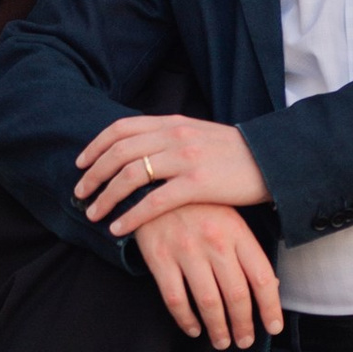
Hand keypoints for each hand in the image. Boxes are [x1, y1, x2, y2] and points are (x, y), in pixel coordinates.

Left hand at [78, 112, 270, 231]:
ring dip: (106, 196)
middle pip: (119, 152)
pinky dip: (131, 216)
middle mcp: (174, 136)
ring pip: (130, 176)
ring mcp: (185, 159)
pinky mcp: (197, 185)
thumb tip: (139, 149)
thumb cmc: (235, 154)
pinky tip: (119, 229)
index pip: (121, 129)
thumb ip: (169, 137)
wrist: (274, 161)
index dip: (95, 146)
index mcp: (172, 122)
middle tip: (79, 193)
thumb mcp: (198, 134)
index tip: (80, 164)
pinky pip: (153, 202)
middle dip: (93, 174)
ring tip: (93, 214)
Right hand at [135, 200, 283, 348]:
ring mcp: (186, 250)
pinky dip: (186, 320)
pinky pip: (176, 299)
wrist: (153, 182)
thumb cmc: (198, 204)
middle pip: (237, 295)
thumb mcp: (229, 217)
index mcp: (237, 231)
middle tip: (244, 341)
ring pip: (208, 302)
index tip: (273, 327)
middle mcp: (215, 242)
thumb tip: (271, 286)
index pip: (262, 277)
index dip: (270, 308)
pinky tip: (193, 328)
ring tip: (222, 341)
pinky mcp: (160, 258)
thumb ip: (248, 249)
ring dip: (218, 328)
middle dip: (243, 325)